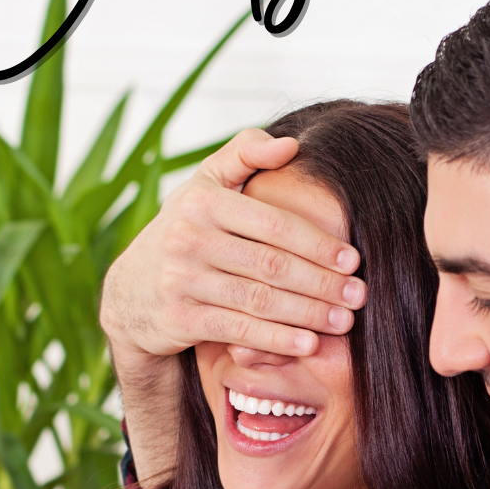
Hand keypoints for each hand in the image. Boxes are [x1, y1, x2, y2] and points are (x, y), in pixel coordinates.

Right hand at [100, 128, 365, 363]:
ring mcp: (182, 281)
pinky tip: (309, 343)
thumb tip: (292, 144)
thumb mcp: (205, 183)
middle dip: (321, 282)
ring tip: (344, 321)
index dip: (318, 243)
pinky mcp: (179, 319)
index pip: (274, 224)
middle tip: (359, 296)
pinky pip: (238, 330)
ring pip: (259, 300)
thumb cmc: (185, 230)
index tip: (353, 260)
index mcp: (203, 201)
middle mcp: (188, 238)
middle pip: (271, 265)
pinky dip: (276, 339)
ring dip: (308, 313)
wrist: (130, 291)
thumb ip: (245, 152)